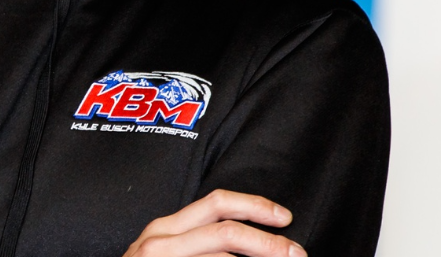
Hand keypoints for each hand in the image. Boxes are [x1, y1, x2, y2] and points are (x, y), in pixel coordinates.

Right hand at [123, 190, 302, 256]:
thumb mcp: (165, 253)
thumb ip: (195, 243)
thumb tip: (249, 242)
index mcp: (165, 228)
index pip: (216, 204)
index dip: (254, 206)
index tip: (284, 217)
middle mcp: (160, 240)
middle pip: (226, 230)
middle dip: (268, 241)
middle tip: (296, 253)